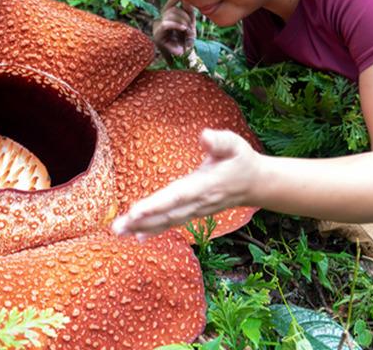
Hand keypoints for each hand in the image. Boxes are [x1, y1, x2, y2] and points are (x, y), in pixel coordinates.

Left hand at [111, 129, 261, 238]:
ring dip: (142, 227)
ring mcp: (196, 210)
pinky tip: (136, 237)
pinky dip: (154, 230)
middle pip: (167, 214)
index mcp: (206, 185)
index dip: (157, 204)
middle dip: (142, 221)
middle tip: (117, 228)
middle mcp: (199, 202)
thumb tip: (204, 135)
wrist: (255, 184)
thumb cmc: (241, 159)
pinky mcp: (192, 213)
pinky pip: (171, 223)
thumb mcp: (235, 145)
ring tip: (118, 231)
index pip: (178, 196)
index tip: (136, 211)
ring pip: (166, 221)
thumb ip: (219, 141)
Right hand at [153, 0, 196, 57]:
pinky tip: (183, 28)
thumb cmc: (187, 42)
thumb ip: (188, 12)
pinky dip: (176, 25)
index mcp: (167, 18)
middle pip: (172, 9)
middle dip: (185, 16)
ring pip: (169, 15)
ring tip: (188, 31)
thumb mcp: (190, 24)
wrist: (186, 58)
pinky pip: (165, 24)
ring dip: (183, 21)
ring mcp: (157, 29)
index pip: (170, 4)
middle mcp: (160, 22)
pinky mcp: (157, 36)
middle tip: (191, 26)